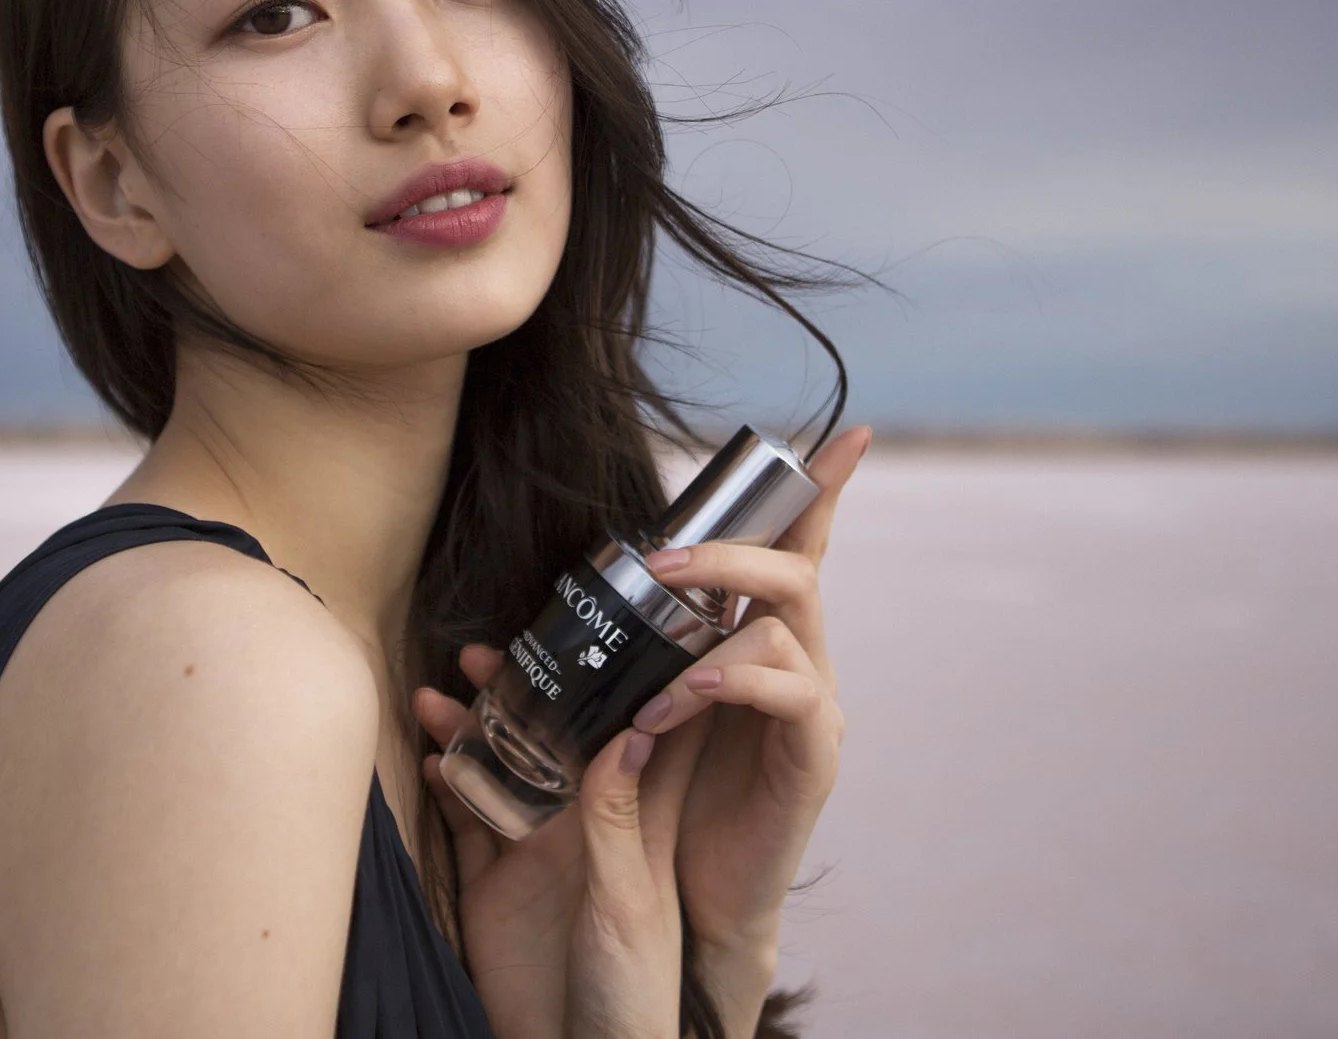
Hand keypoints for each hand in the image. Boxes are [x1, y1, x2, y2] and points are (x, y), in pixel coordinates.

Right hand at [413, 658, 709, 1038]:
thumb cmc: (634, 993)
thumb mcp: (629, 901)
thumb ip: (619, 818)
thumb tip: (628, 729)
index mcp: (641, 823)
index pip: (649, 735)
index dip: (636, 681)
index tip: (613, 626)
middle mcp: (589, 825)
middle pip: (557, 738)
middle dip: (525, 692)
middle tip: (491, 650)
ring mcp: (539, 852)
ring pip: (504, 769)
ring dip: (473, 731)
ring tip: (438, 692)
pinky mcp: (497, 886)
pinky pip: (467, 821)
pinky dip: (448, 787)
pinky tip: (431, 760)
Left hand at [629, 425, 868, 1012]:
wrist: (696, 902)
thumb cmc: (662, 802)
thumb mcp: (620, 720)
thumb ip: (585, 679)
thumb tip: (487, 649)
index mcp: (759, 641)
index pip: (795, 552)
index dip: (821, 492)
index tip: (850, 434)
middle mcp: (798, 663)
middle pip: (794, 570)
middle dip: (730, 550)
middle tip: (662, 557)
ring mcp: (814, 708)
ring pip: (790, 622)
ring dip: (712, 631)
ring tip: (650, 684)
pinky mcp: (815, 757)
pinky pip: (790, 691)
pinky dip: (732, 682)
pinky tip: (679, 702)